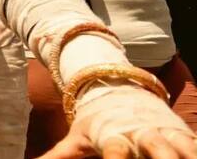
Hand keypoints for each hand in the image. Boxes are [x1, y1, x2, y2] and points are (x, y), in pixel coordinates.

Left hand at [37, 82, 196, 157]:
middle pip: (157, 149)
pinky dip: (196, 151)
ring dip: (186, 155)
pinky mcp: (181, 134)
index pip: (116, 151)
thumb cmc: (96, 121)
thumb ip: (57, 156)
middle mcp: (142, 133)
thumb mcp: (76, 138)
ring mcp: (164, 133)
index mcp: (115, 135)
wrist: (119, 87)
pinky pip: (194, 145)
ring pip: (182, 147)